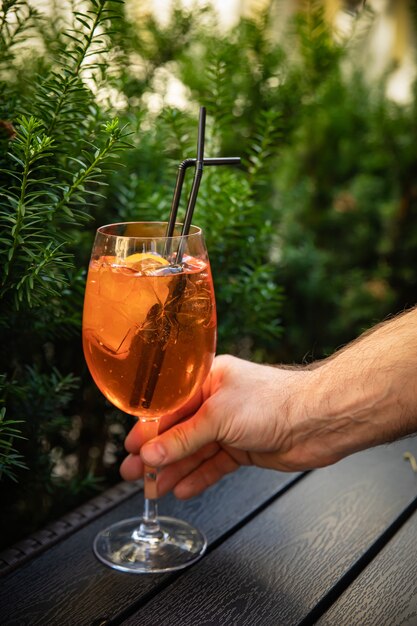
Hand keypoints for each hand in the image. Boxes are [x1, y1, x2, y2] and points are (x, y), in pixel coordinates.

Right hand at [120, 355, 341, 498]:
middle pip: (178, 431)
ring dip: (173, 470)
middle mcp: (216, 401)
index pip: (168, 407)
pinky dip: (198, 477)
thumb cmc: (273, 402)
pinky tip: (181, 489)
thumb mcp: (218, 417)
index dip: (148, 429)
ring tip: (152, 489)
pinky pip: (213, 464)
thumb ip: (183, 438)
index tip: (131, 448)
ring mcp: (229, 427)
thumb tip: (151, 454)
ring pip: (194, 451)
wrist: (317, 421)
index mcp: (207, 379)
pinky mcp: (242, 448)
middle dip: (156, 454)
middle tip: (133, 473)